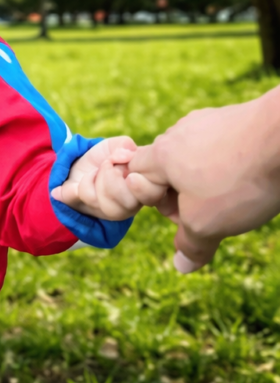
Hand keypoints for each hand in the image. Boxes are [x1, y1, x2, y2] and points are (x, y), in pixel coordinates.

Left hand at [51, 136, 163, 220]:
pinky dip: (83, 181)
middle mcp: (128, 206)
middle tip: (109, 165)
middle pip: (127, 202)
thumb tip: (126, 155)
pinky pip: (82, 196)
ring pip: (104, 203)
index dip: (143, 185)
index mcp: (143, 190)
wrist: (78, 161)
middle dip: (114, 176)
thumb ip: (126, 146)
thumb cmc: (105, 156)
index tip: (131, 173)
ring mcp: (104, 210)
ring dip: (98, 177)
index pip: (152, 195)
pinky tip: (85, 177)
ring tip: (98, 170)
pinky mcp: (82, 207)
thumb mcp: (118, 146)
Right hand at [126, 88, 279, 272]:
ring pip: (193, 157)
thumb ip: (189, 245)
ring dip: (205, 180)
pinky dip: (228, 164)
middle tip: (208, 211)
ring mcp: (206, 122)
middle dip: (181, 194)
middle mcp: (178, 133)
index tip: (180, 212)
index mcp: (160, 155)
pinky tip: (249, 176)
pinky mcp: (232, 117)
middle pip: (165, 168)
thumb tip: (181, 266)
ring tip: (234, 194)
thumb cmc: (238, 181)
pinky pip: (219, 145)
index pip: (133, 174)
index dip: (151, 200)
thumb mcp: (206, 224)